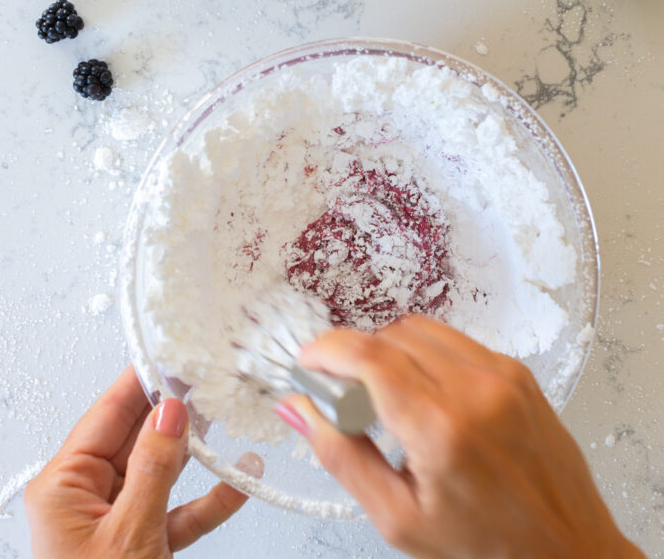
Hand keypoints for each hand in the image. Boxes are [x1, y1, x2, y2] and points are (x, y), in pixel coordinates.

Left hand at [25, 366, 260, 557]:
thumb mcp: (130, 534)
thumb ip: (154, 467)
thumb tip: (171, 408)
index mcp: (64, 486)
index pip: (108, 414)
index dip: (143, 381)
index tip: (174, 352)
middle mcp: (85, 498)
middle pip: (136, 437)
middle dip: (176, 410)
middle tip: (210, 377)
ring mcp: (114, 522)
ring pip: (162, 471)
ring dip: (199, 451)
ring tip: (228, 417)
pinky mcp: (141, 545)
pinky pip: (179, 511)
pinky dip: (210, 497)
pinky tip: (241, 478)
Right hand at [277, 317, 643, 558]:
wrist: (567, 549)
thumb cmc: (488, 545)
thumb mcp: (399, 519)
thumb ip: (341, 457)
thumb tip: (298, 409)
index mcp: (443, 430)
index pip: (369, 357)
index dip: (328, 350)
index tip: (308, 361)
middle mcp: (475, 389)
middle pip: (389, 337)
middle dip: (355, 357)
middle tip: (345, 398)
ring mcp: (501, 373)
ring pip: (418, 329)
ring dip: (388, 352)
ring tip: (386, 400)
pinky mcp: (515, 370)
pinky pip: (451, 339)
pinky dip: (424, 355)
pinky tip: (425, 395)